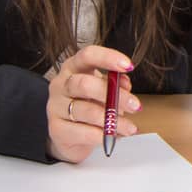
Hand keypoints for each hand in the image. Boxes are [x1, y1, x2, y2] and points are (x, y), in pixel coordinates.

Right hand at [46, 45, 139, 163]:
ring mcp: (55, 107)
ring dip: (112, 120)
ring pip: (86, 111)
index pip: (87, 55)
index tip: (128, 66)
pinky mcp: (56, 129)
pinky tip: (114, 136)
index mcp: (73, 67)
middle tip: (135, 105)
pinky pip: (82, 132)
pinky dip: (102, 135)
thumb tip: (124, 83)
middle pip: (84, 84)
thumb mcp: (104, 91)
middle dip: (114, 95)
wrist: (68, 135)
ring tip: (129, 128)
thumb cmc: (88, 105)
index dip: (108, 58)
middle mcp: (61, 84)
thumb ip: (115, 84)